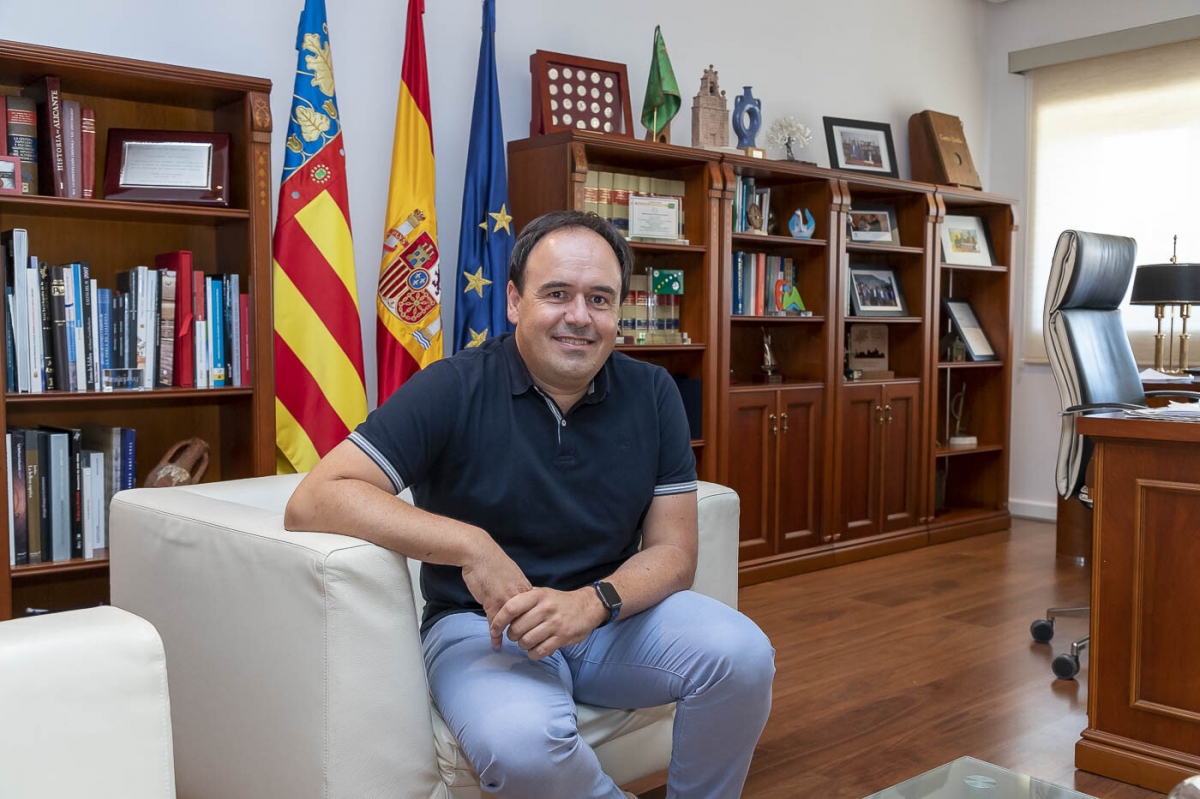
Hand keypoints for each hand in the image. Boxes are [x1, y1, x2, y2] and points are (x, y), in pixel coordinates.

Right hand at [461, 543, 531, 648]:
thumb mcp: (511, 575)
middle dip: (526, 632)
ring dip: (511, 635)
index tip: (534, 631)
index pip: (535, 611)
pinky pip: (496, 624)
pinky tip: (496, 642)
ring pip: (512, 624)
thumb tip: (519, 598)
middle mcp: (519, 595)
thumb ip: (516, 589)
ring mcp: (507, 600)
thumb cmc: (492, 562)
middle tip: (524, 641)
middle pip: (527, 620)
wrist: (479, 553)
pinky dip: (495, 635)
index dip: (534, 622)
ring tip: (510, 643)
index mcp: (525, 588)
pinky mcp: (493, 603)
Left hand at [491, 587, 608, 660]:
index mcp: (537, 596)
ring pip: (526, 642)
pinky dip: (533, 654)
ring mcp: (555, 624)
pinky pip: (540, 651)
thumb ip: (524, 600)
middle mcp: (545, 609)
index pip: (510, 608)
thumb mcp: (542, 593)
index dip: (499, 621)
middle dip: (512, 636)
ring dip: (523, 645)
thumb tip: (500, 612)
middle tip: (516, 635)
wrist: (587, 606)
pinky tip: (535, 650)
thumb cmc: (559, 601)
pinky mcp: (562, 637)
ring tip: (527, 641)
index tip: (494, 629)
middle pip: (516, 629)